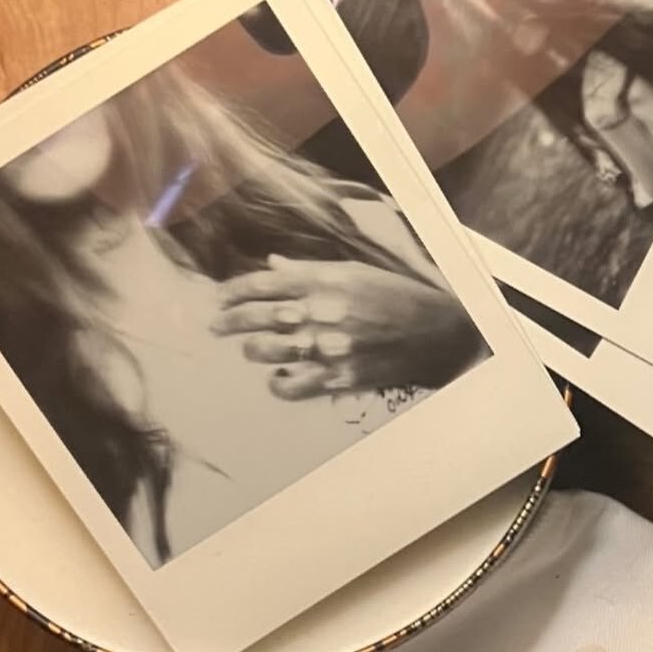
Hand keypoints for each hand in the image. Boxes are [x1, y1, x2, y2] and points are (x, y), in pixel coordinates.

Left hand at [212, 255, 485, 400]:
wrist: (435, 333)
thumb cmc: (396, 297)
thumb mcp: (355, 272)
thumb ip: (309, 271)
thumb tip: (273, 266)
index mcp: (326, 280)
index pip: (264, 284)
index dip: (234, 291)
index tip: (219, 298)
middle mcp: (322, 311)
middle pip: (258, 316)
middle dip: (230, 320)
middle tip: (217, 325)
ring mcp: (328, 347)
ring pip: (266, 350)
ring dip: (252, 349)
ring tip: (249, 348)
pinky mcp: (337, 378)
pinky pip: (290, 385)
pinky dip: (277, 382)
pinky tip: (277, 376)